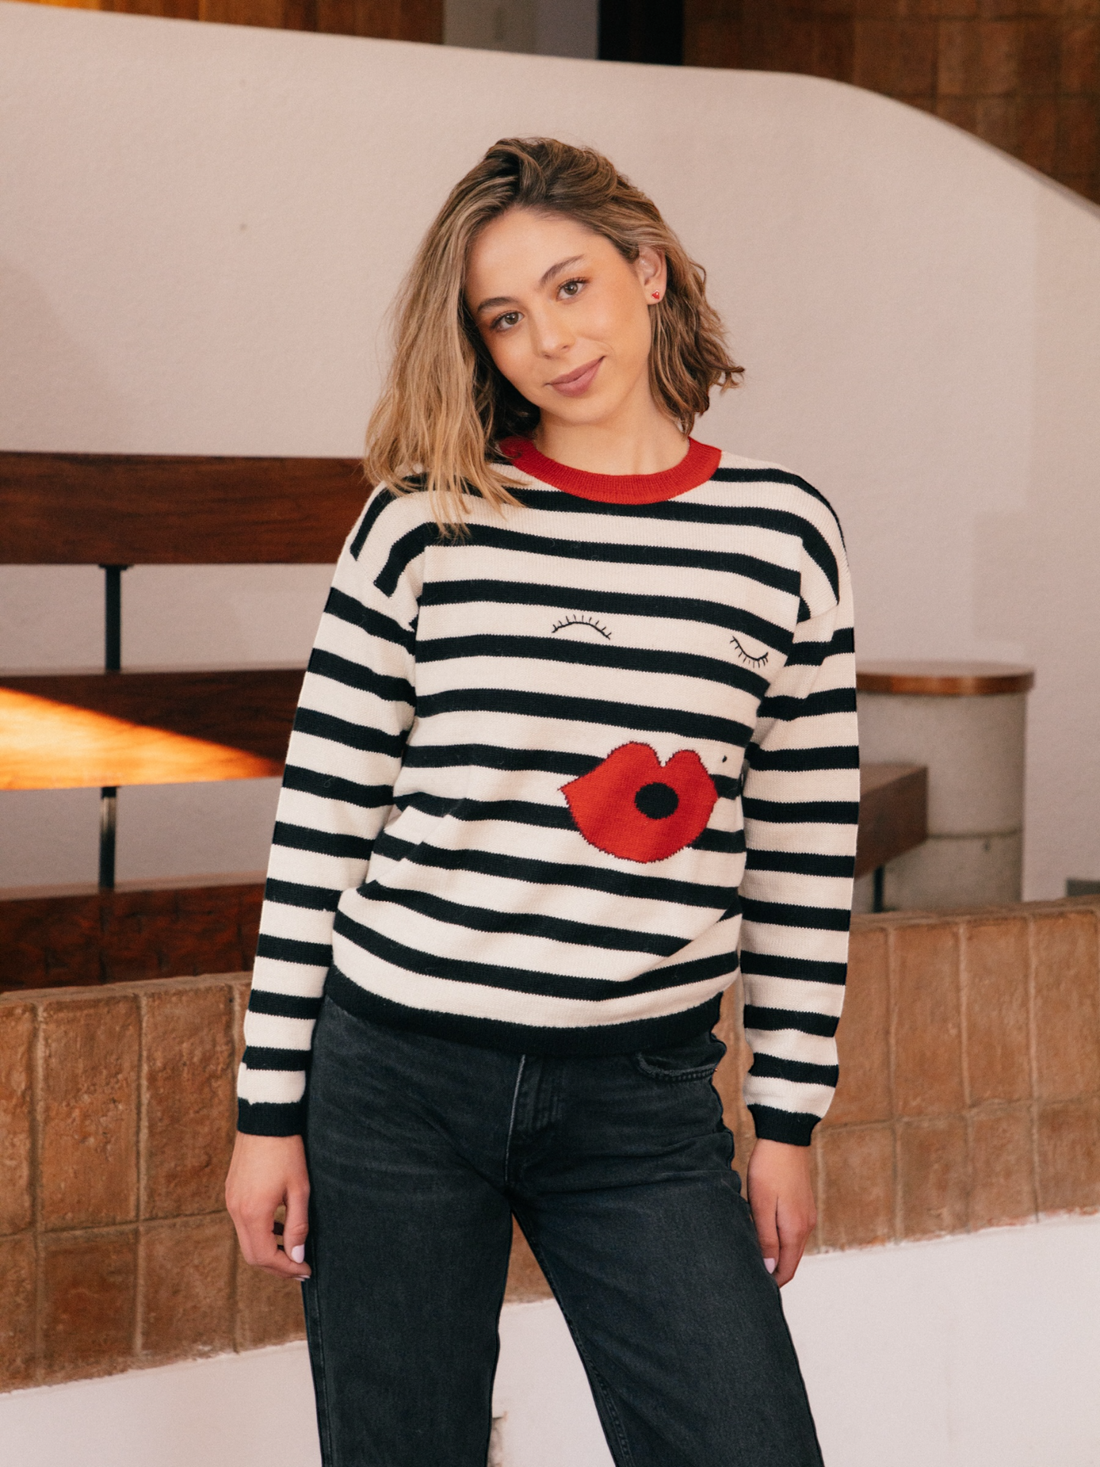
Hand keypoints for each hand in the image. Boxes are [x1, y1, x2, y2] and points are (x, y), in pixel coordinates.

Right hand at [225, 1132, 311, 1280]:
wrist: (266, 1119)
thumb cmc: (287, 1152)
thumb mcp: (299, 1189)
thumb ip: (298, 1226)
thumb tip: (297, 1257)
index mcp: (253, 1213)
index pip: (265, 1257)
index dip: (286, 1269)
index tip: (305, 1271)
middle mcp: (236, 1211)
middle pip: (252, 1255)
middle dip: (277, 1266)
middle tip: (299, 1269)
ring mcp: (231, 1201)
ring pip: (247, 1240)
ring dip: (268, 1250)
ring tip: (292, 1251)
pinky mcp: (232, 1193)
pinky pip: (244, 1224)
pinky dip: (260, 1233)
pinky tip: (279, 1227)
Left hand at [746, 1138, 816, 1286]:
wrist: (784, 1138)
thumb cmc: (769, 1170)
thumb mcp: (761, 1205)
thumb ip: (766, 1239)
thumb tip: (770, 1270)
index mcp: (795, 1230)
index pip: (787, 1270)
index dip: (772, 1283)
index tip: (753, 1288)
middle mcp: (806, 1227)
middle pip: (791, 1261)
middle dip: (774, 1272)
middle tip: (750, 1277)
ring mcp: (807, 1216)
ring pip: (792, 1247)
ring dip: (777, 1256)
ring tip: (753, 1257)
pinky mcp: (803, 1206)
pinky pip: (793, 1233)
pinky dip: (781, 1241)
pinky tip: (764, 1236)